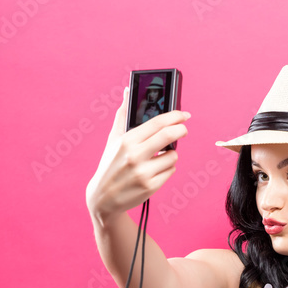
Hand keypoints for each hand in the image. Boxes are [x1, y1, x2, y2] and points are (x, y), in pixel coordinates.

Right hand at [85, 86, 190, 222]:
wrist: (103, 197)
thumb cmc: (110, 164)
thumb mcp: (113, 139)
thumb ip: (123, 114)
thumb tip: (127, 90)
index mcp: (126, 141)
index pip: (158, 123)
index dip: (175, 116)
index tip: (184, 115)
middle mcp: (135, 156)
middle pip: (169, 136)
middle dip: (181, 130)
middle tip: (183, 129)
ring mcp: (143, 172)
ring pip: (173, 156)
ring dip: (170, 155)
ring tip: (157, 158)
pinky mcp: (150, 186)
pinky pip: (170, 171)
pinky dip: (166, 169)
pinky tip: (153, 171)